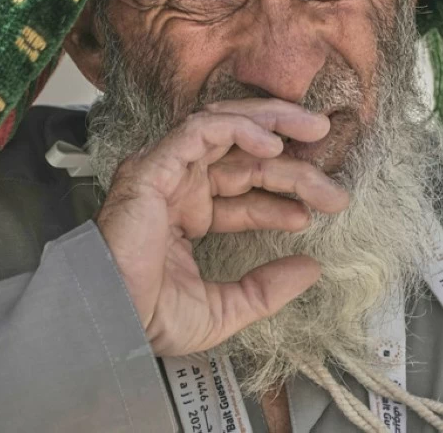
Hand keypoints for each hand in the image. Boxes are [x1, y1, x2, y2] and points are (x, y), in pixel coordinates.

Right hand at [94, 98, 349, 356]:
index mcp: (189, 213)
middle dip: (292, 161)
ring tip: (315, 130)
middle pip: (243, 156)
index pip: (245, 191)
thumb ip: (267, 289)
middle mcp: (179, 186)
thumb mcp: (225, 308)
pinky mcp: (154, 165)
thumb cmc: (149, 318)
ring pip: (225, 126)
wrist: (110, 321)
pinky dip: (239, 128)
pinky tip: (273, 143)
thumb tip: (312, 269)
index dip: (284, 195)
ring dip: (273, 122)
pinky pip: (200, 130)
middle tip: (332, 172)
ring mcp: (165, 171)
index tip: (318, 210)